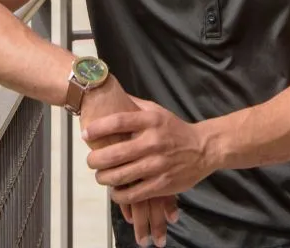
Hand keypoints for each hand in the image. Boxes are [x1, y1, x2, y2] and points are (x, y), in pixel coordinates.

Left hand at [83, 97, 209, 204]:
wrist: (203, 148)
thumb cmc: (174, 129)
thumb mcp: (157, 110)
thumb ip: (134, 105)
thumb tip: (111, 93)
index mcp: (150, 121)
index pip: (118, 122)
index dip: (98, 129)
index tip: (85, 134)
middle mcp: (153, 142)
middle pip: (115, 153)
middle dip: (96, 159)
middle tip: (90, 161)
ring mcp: (157, 165)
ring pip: (121, 176)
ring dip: (104, 178)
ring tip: (100, 176)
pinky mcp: (162, 185)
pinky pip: (134, 194)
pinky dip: (120, 195)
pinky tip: (115, 191)